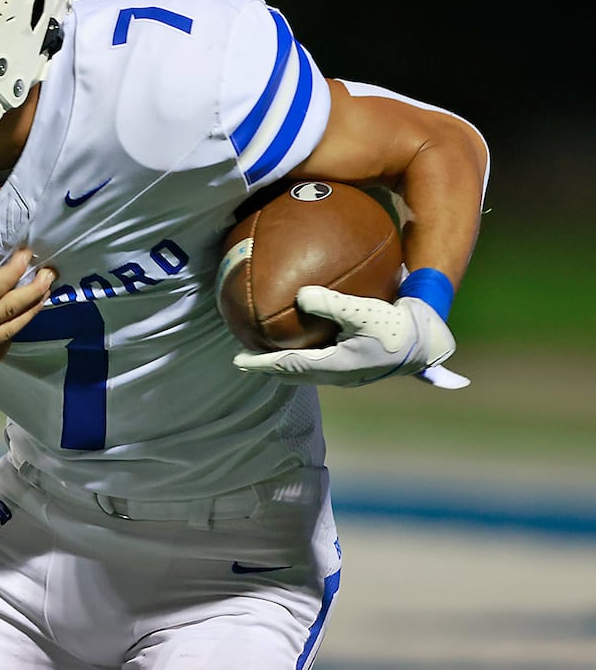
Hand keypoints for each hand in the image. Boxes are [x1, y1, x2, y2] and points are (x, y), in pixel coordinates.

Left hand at [232, 285, 464, 387]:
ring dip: (286, 365)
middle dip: (268, 367)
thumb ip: (330, 303)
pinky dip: (305, 356)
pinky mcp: (359, 365)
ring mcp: (349, 373)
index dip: (260, 364)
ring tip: (268, 354)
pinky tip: (308, 342)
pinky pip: (323, 363)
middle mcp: (339, 375)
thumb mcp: (363, 311)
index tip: (236, 361)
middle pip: (294, 374)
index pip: (287, 367)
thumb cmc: (399, 328)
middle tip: (245, 360)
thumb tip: (300, 295)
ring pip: (308, 371)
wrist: (432, 342)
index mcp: (335, 367)